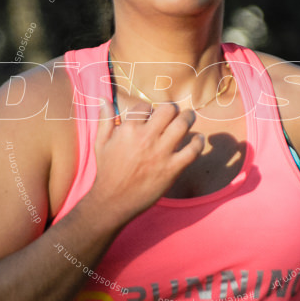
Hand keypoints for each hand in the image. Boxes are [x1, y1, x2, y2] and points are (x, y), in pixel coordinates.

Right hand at [86, 98, 204, 223]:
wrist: (113, 201)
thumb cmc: (107, 171)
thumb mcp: (101, 143)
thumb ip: (104, 120)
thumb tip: (104, 99)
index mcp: (128, 129)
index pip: (145, 106)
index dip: (150, 109)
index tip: (152, 115)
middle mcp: (146, 138)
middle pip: (168, 110)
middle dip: (172, 108)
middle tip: (175, 112)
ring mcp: (160, 153)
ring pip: (183, 125)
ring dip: (188, 118)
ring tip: (189, 118)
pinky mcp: (172, 169)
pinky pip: (192, 150)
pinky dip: (198, 142)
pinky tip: (198, 140)